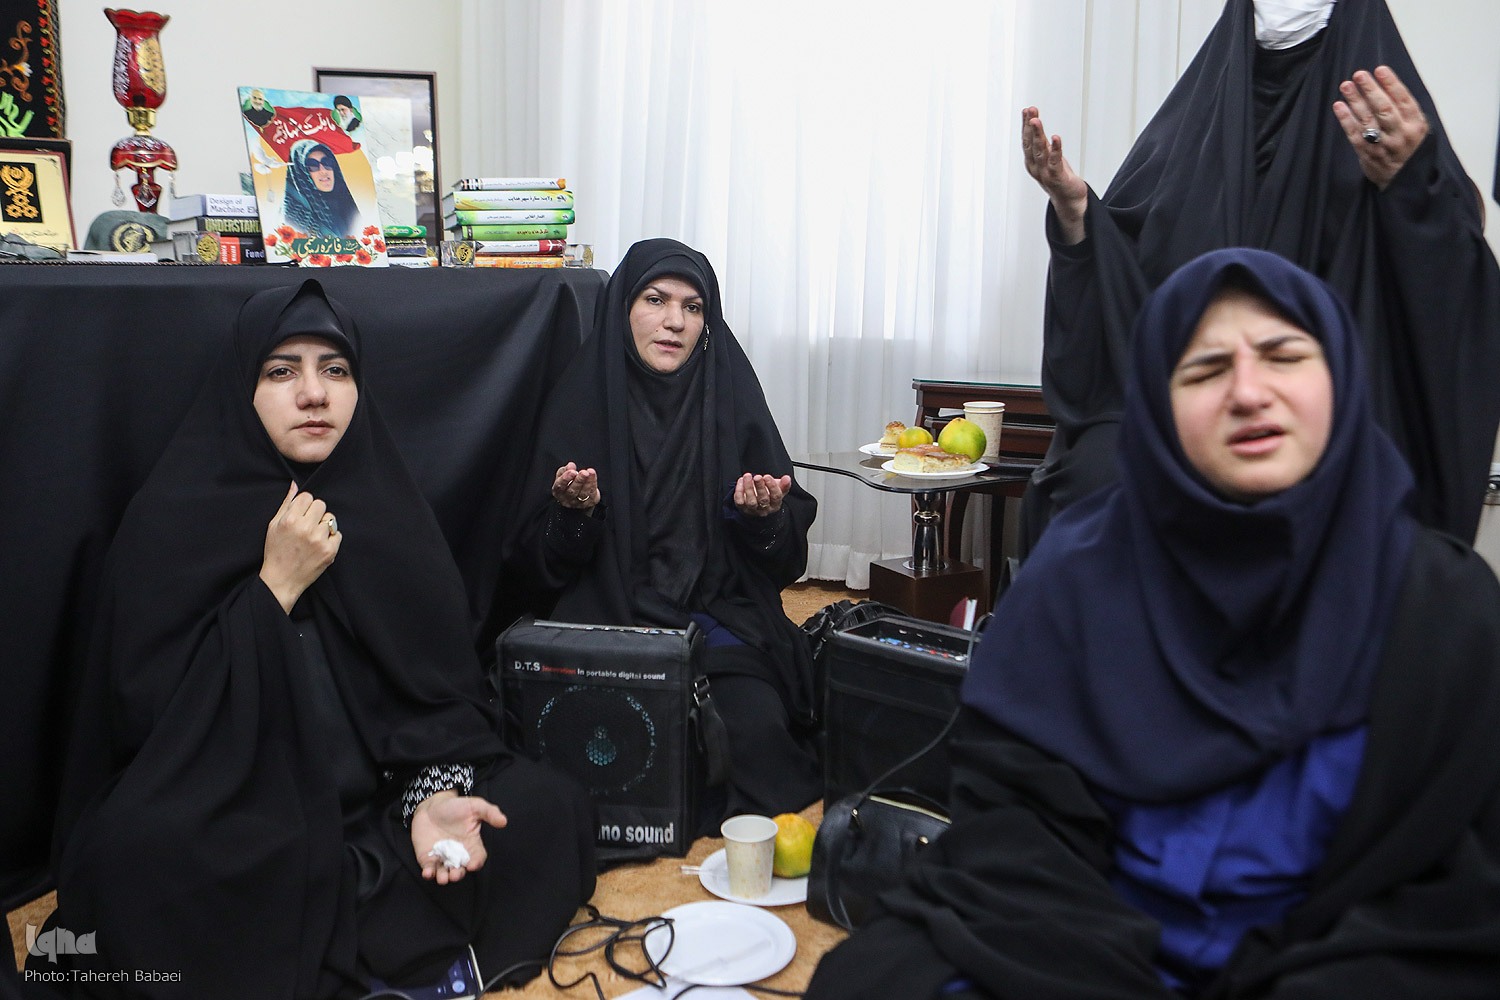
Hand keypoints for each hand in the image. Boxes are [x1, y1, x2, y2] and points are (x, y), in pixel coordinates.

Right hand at [259, 481, 340, 612]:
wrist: (282, 580)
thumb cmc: (276, 551)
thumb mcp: (274, 526)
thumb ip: (286, 504)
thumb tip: (295, 485)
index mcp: (290, 520)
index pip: (307, 496)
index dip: (304, 505)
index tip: (300, 514)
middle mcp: (306, 528)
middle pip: (321, 504)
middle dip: (314, 512)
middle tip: (307, 525)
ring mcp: (319, 540)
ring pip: (330, 518)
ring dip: (323, 525)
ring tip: (312, 536)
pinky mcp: (330, 551)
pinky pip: (337, 533)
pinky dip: (330, 538)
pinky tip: (319, 545)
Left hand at [411, 790, 506, 885]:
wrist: (431, 806)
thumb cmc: (454, 806)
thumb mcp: (474, 806)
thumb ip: (489, 812)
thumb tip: (503, 821)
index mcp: (471, 844)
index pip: (477, 857)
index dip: (476, 862)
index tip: (472, 865)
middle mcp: (458, 854)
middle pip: (461, 869)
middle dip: (458, 874)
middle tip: (455, 874)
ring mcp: (442, 858)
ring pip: (445, 873)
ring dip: (444, 878)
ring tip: (443, 878)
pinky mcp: (428, 859)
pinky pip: (429, 869)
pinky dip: (429, 873)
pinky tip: (428, 873)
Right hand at [552, 462, 600, 511]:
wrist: (578, 496)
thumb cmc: (569, 483)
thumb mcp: (564, 475)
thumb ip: (565, 470)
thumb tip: (570, 465)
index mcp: (558, 492)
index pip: (560, 486)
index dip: (565, 479)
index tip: (572, 471)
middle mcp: (567, 500)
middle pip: (572, 491)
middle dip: (579, 481)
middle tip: (584, 472)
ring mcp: (578, 503)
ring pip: (583, 493)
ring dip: (587, 482)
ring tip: (590, 472)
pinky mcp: (589, 503)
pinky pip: (591, 494)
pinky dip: (593, 483)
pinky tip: (593, 475)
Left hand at [733, 473, 790, 517]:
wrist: (758, 508)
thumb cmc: (769, 496)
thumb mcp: (779, 490)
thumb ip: (784, 484)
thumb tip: (787, 478)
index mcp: (775, 504)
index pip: (776, 497)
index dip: (772, 486)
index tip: (767, 476)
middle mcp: (764, 508)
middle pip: (763, 499)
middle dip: (760, 487)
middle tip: (757, 477)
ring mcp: (753, 510)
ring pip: (751, 501)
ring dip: (748, 488)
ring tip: (747, 476)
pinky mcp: (742, 508)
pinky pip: (739, 501)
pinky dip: (739, 491)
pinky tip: (741, 481)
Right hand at [1021, 106, 1087, 244]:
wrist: (1069, 199)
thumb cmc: (1059, 177)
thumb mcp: (1048, 156)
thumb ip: (1041, 142)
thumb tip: (1034, 122)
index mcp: (1032, 162)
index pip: (1026, 140)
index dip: (1025, 125)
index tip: (1027, 110)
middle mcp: (1036, 167)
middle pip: (1031, 144)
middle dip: (1029, 127)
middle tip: (1030, 112)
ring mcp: (1045, 173)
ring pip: (1039, 151)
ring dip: (1037, 135)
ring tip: (1036, 121)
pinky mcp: (1057, 178)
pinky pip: (1055, 162)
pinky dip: (1055, 149)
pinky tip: (1055, 138)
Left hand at [1332, 66, 1428, 190]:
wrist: (1405, 181)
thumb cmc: (1410, 149)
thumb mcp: (1418, 128)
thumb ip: (1406, 111)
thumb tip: (1388, 86)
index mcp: (1415, 125)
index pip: (1403, 100)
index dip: (1391, 84)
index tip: (1380, 69)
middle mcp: (1400, 134)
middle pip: (1383, 108)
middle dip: (1371, 89)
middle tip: (1359, 74)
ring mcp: (1383, 145)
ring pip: (1367, 120)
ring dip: (1355, 100)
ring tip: (1346, 85)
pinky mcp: (1367, 154)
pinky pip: (1354, 134)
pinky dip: (1346, 119)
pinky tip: (1339, 106)